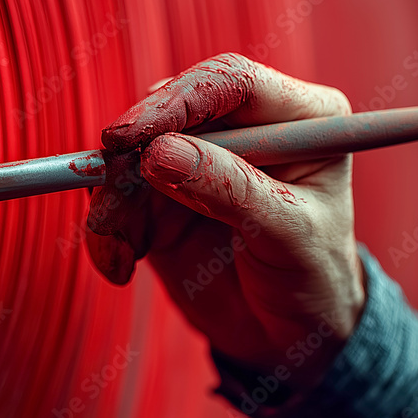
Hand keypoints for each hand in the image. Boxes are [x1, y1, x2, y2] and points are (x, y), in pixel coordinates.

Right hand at [87, 53, 365, 389]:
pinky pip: (113, 196)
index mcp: (298, 118)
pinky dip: (107, 232)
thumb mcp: (286, 235)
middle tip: (107, 197)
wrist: (284, 336)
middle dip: (129, 158)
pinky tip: (120, 265)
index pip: (231, 81)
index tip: (129, 137)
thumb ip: (229, 188)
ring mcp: (196, 159)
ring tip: (121, 253)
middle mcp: (244, 128)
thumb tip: (158, 152)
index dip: (177, 101)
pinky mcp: (159, 194)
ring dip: (113, 206)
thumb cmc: (310, 279)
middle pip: (167, 111)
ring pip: (129, 158)